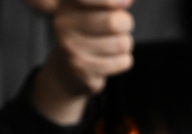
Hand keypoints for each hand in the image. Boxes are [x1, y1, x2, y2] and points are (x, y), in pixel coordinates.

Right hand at [31, 0, 134, 125]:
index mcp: (67, 3)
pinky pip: (123, 62)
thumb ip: (111, 2)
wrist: (66, 69)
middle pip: (113, 22)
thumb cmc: (88, 32)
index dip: (113, 1)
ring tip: (111, 45)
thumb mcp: (95, 10)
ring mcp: (71, 47)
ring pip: (122, 43)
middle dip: (126, 24)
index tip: (125, 3)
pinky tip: (109, 60)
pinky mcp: (82, 69)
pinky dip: (123, 61)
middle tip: (119, 28)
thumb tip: (128, 0)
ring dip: (125, 44)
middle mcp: (63, 23)